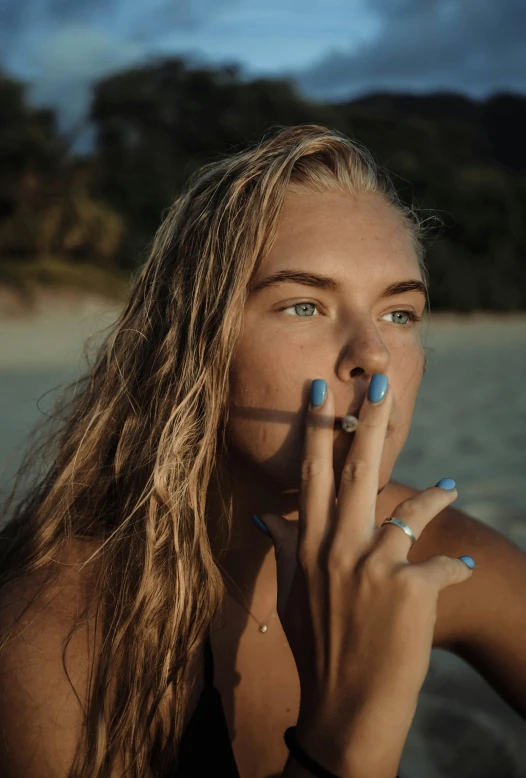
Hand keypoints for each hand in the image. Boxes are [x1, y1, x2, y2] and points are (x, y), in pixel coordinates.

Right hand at [257, 375, 473, 774]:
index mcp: (309, 546)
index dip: (316, 431)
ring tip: (450, 485)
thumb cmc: (316, 650)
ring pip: (412, 510)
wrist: (346, 710)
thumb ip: (281, 549)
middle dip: (371, 423)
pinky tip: (463, 565)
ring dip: (436, 495)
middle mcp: (339, 547)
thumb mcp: (289, 597)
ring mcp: (374, 566)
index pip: (311, 476)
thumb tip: (263, 516)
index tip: (321, 393)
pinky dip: (454, 563)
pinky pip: (441, 562)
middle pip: (357, 472)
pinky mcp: (410, 589)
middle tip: (382, 383)